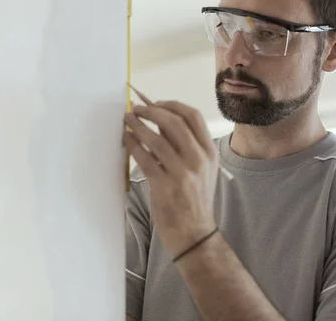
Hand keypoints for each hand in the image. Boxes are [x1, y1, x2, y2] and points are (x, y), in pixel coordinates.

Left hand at [123, 100, 218, 257]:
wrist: (195, 233)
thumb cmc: (195, 199)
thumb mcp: (202, 169)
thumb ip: (187, 146)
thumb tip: (160, 119)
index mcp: (209, 152)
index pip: (193, 116)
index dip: (172, 105)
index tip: (156, 102)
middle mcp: (198, 159)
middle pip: (174, 122)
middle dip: (151, 111)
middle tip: (136, 108)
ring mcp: (182, 173)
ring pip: (156, 139)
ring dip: (138, 125)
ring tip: (127, 120)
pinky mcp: (164, 186)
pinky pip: (144, 158)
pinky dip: (133, 144)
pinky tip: (126, 139)